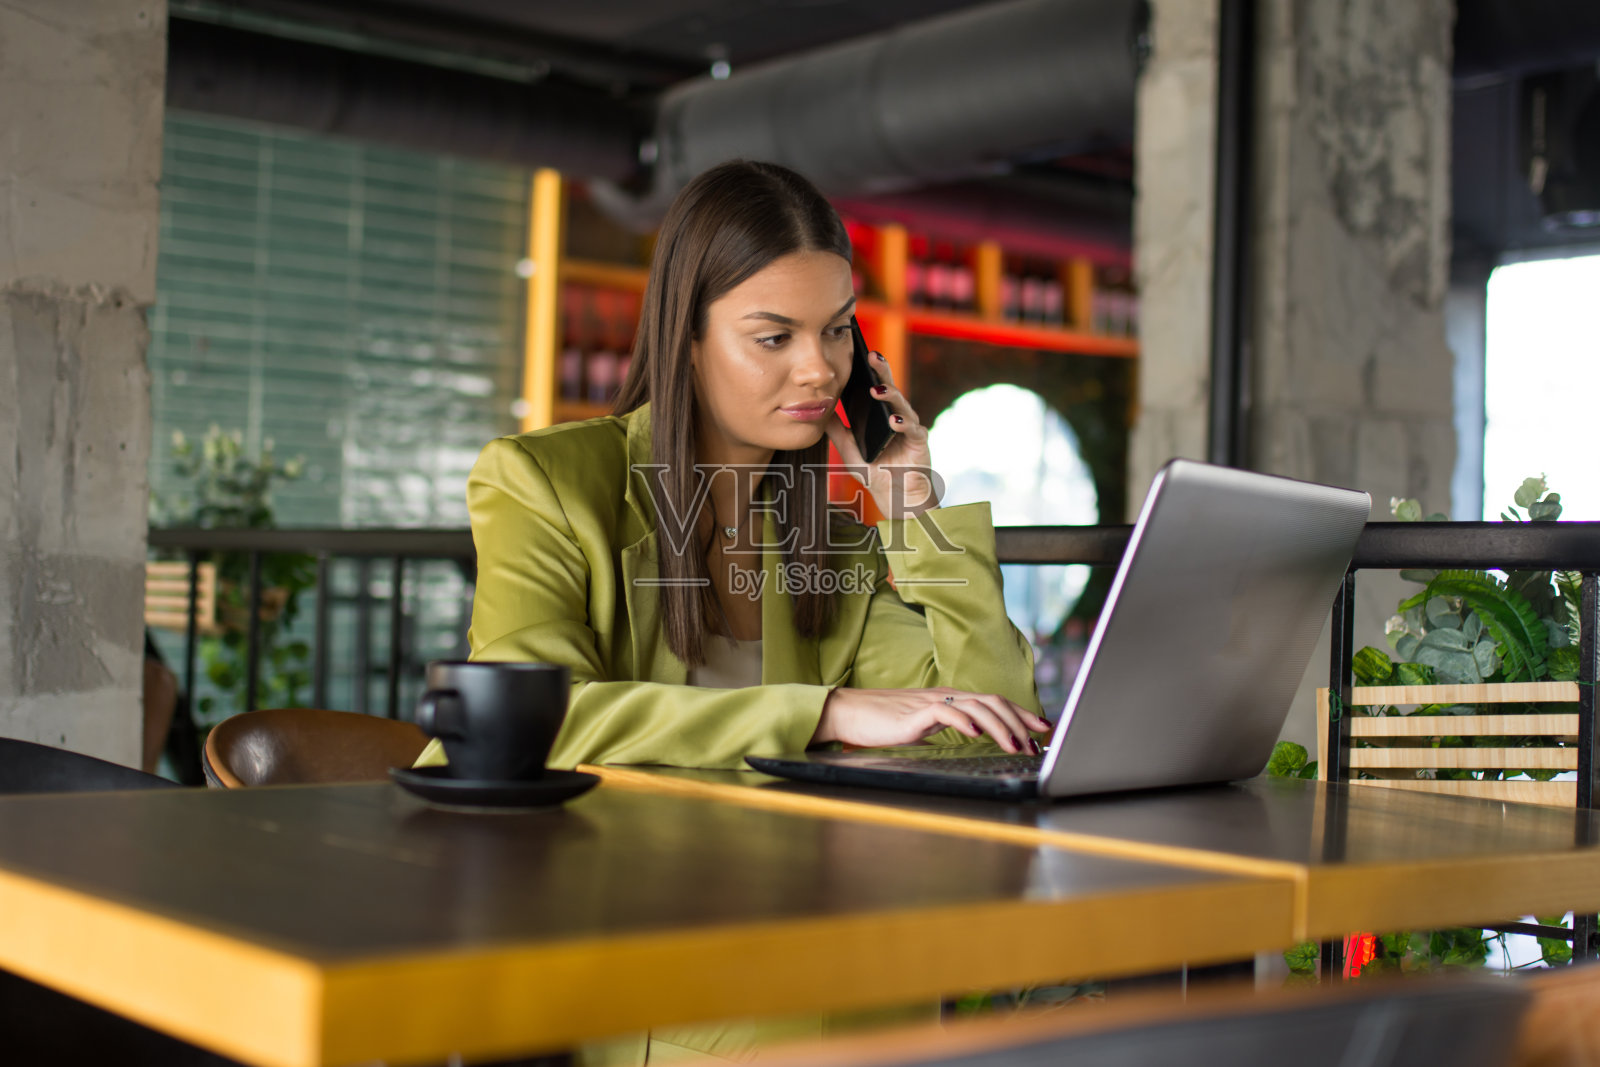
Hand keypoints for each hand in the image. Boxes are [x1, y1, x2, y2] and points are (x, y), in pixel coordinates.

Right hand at [812, 687, 1051, 753]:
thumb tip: (970, 737)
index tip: (1042, 728)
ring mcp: (930, 702)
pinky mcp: (913, 713)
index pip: (993, 701)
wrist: (848, 712)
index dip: (1021, 713)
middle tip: (1036, 743)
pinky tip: (976, 734)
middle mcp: (945, 696)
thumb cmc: (883, 722)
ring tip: (1015, 744)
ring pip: (975, 707)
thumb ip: (946, 728)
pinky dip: (963, 721)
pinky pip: (944, 712)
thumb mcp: (923, 726)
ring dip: (1000, 726)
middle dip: (1019, 722)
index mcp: (950, 699)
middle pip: (992, 702)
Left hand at [823, 351, 938, 517]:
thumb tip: (821, 411)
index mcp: (881, 414)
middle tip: (871, 356)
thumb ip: (838, 432)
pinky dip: (903, 423)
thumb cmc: (876, 473)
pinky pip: (912, 429)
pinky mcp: (919, 441)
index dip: (867, 372)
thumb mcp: (850, 451)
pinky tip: (894, 419)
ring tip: (876, 389)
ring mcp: (909, 427)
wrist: (895, 496)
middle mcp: (897, 415)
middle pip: (889, 389)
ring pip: (902, 404)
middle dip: (881, 371)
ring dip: (890, 395)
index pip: (874, 388)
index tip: (856, 355)